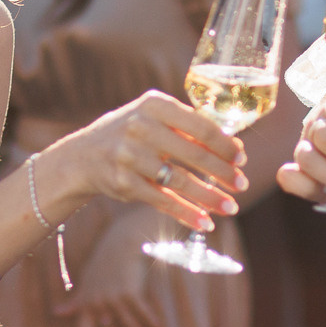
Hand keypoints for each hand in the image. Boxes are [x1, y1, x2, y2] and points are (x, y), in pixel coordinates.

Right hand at [50, 91, 246, 231]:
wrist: (83, 156)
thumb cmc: (130, 133)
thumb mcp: (153, 118)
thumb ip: (188, 127)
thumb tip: (234, 147)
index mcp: (154, 105)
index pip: (200, 125)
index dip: (225, 145)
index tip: (242, 159)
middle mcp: (140, 127)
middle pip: (195, 154)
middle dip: (223, 173)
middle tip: (242, 185)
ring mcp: (130, 156)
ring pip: (181, 182)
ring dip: (210, 197)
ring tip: (231, 208)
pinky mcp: (124, 183)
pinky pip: (163, 201)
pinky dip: (187, 213)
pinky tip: (205, 222)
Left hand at [52, 209, 165, 326]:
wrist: (120, 244)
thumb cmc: (103, 264)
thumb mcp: (86, 283)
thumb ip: (76, 301)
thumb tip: (57, 313)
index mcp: (86, 306)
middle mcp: (98, 304)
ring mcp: (114, 299)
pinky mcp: (130, 293)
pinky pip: (143, 314)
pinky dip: (152, 322)